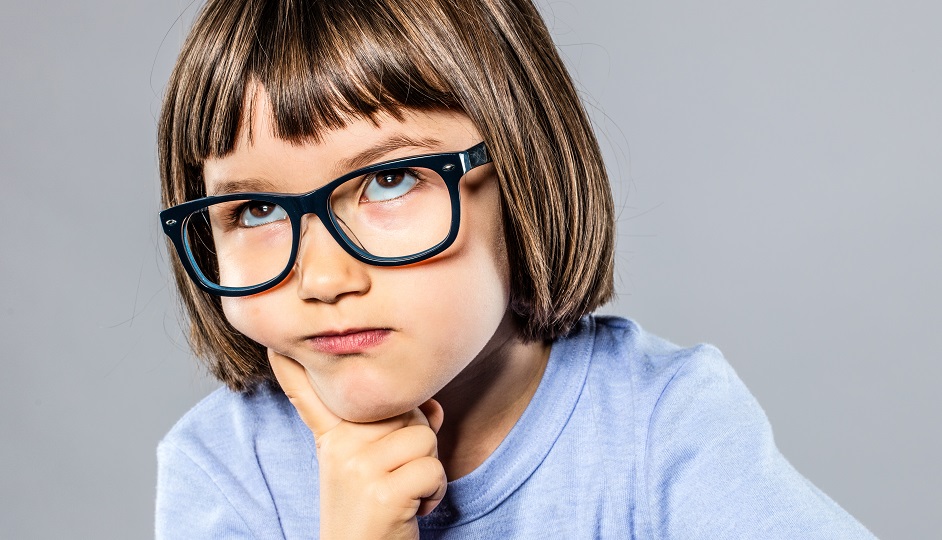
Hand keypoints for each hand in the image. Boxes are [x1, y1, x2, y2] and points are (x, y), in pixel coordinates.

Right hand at [269, 350, 446, 539]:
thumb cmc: (374, 515)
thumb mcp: (372, 468)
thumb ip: (397, 430)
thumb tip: (434, 406)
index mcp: (332, 438)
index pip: (311, 396)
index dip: (293, 368)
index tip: (275, 345)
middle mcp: (340, 446)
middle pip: (404, 408)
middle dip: (416, 440)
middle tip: (395, 476)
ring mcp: (358, 468)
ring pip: (423, 435)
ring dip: (429, 469)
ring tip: (404, 492)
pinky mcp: (383, 493)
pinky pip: (433, 469)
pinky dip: (435, 492)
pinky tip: (412, 510)